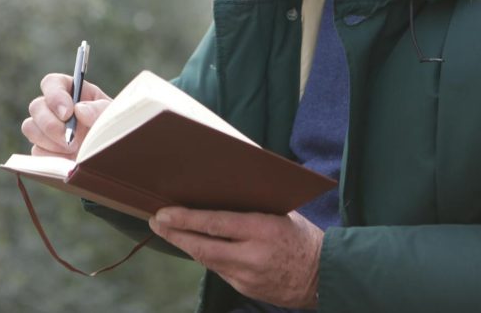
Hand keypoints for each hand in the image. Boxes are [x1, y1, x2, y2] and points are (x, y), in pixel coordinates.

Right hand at [22, 73, 111, 159]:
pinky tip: (68, 160)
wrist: (115, 159)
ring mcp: (47, 130)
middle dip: (51, 125)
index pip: (51, 83)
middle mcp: (55, 108)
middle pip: (36, 106)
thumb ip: (100, 109)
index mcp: (73, 92)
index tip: (68, 113)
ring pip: (30, 127)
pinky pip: (35, 151)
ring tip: (72, 149)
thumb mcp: (114, 116)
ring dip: (49, 141)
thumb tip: (79, 110)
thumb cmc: (115, 131)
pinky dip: (50, 157)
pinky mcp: (44, 150)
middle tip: (70, 140)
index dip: (55, 96)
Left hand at [148, 207, 321, 308]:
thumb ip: (251, 207)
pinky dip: (207, 257)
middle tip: (156, 221)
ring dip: (186, 245)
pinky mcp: (247, 289)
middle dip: (175, 234)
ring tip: (168, 231)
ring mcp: (248, 277)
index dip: (185, 219)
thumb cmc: (303, 237)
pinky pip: (220, 270)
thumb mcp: (280, 213)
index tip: (163, 213)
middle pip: (202, 246)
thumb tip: (219, 192)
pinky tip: (196, 246)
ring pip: (207, 260)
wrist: (324, 277)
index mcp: (262, 229)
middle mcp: (252, 255)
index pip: (215, 224)